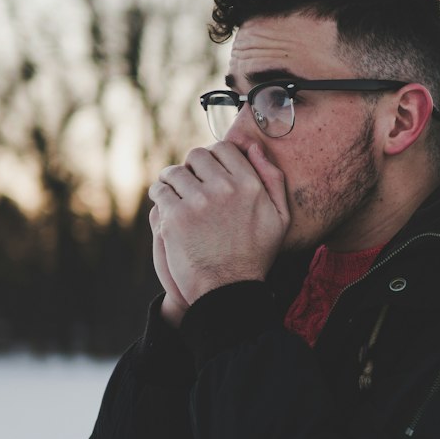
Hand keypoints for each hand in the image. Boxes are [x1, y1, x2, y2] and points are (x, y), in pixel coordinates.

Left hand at [148, 140, 289, 306]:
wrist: (228, 290)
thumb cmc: (255, 255)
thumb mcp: (280, 218)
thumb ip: (273, 179)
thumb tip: (254, 148)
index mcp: (249, 185)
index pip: (223, 148)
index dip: (213, 157)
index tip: (208, 171)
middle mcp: (224, 188)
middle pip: (197, 156)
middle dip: (191, 167)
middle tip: (189, 183)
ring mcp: (198, 202)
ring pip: (174, 172)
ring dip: (172, 180)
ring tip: (174, 193)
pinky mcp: (175, 217)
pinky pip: (160, 191)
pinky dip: (160, 196)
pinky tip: (166, 207)